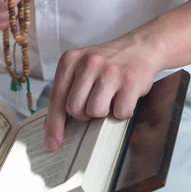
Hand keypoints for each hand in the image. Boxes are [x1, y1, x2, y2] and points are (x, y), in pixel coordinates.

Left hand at [44, 35, 161, 151]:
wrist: (139, 47)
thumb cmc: (107, 63)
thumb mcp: (81, 68)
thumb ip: (65, 92)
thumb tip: (51, 126)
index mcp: (70, 60)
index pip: (56, 98)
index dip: (54, 124)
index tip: (52, 144)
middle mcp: (88, 63)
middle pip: (74, 109)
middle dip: (84, 114)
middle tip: (94, 102)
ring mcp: (109, 71)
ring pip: (95, 112)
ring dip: (104, 112)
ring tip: (110, 97)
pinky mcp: (130, 81)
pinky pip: (120, 113)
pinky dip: (123, 110)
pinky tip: (124, 96)